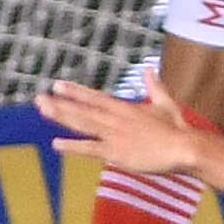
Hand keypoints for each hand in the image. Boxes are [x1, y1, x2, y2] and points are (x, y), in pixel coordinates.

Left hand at [40, 79, 203, 177]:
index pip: (95, 98)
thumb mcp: (166, 104)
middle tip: (39, 98)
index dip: (76, 92)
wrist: (184, 148)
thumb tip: (149, 70)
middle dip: (60, 103)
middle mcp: (116, 119)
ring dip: (62, 117)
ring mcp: (114, 135)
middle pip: (83, 110)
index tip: (58, 85)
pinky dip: (73, 146)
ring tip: (43, 110)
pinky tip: (56, 144)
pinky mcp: (117, 153)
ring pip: (83, 124)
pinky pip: (90, 149)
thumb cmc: (178, 129)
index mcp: (126, 108)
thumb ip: (155, 87)